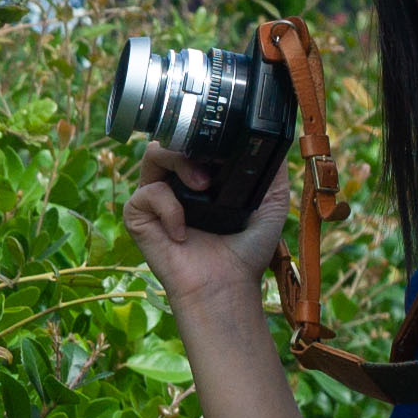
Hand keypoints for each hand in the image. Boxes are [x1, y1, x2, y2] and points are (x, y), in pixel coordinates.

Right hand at [121, 149, 293, 314]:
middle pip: (171, 138)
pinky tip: (182, 232)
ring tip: (201, 188)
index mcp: (201, 176)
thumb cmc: (246, 250)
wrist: (227, 284)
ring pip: (153, 155)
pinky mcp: (137, 217)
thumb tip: (279, 137)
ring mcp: (155, 199)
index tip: (223, 145)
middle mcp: (176, 183)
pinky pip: (146, 193)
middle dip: (190, 142)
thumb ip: (273, 169)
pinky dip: (168, 207)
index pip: (193, 138)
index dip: (203, 133)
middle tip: (212, 171)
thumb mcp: (272, 202)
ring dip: (178, 163)